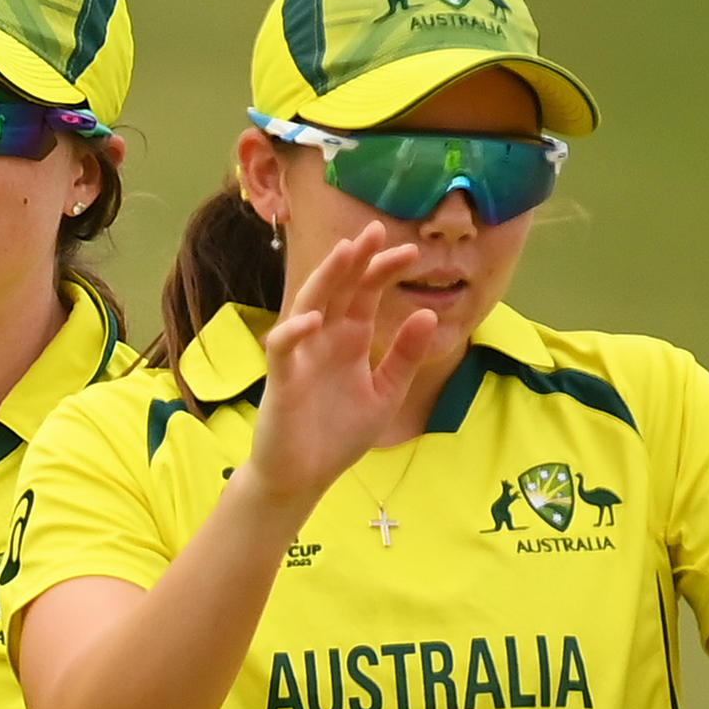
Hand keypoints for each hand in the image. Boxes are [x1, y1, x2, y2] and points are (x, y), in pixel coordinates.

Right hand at [243, 221, 446, 506]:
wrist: (304, 477)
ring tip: (346, 252)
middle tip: (376, 230)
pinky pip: (283, 348)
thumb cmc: (339, 436)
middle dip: (356, 259)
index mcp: (349, 340)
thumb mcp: (386, 393)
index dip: (383, 270)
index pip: (365, 293)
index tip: (411, 253)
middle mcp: (324, 340)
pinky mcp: (281, 380)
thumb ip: (404, 356)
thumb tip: (427, 312)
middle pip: (339, 288)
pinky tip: (316, 318)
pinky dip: (295, 331)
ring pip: (309, 304)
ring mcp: (301, 356)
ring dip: (326, 278)